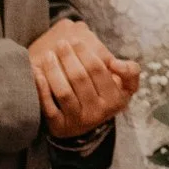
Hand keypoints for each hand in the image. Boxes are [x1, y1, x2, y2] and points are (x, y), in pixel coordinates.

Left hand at [29, 20, 140, 138]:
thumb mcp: (125, 85)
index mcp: (116, 100)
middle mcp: (98, 113)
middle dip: (68, 58)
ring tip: (49, 55)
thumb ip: (130, 71)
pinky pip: (49, 107)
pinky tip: (37, 73)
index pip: (99, 70)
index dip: (86, 53)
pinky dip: (42, 88)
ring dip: (54, 70)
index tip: (76, 41)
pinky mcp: (60, 127)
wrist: (85, 120)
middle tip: (61, 44)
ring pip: (64, 92)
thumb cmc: (104, 93)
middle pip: (80, 79)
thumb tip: (115, 63)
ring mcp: (79, 121)